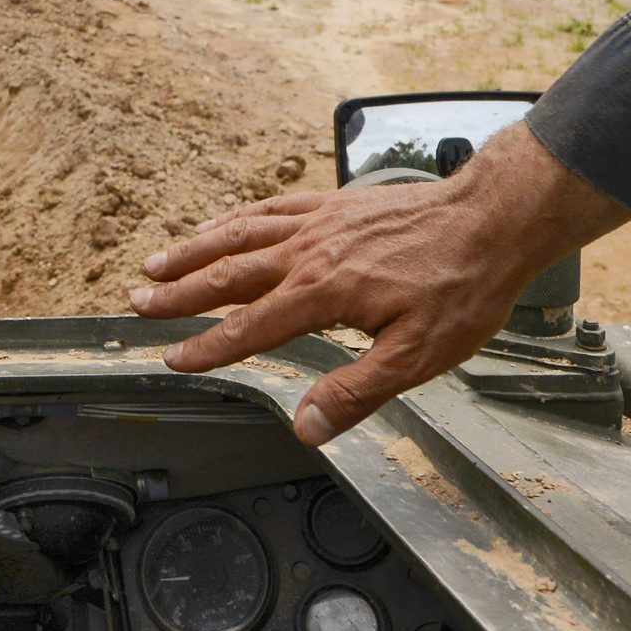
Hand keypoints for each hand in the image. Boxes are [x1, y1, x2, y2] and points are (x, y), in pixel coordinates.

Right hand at [133, 128, 630, 442]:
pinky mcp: (336, 203)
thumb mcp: (418, 357)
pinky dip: (238, 218)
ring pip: (241, 235)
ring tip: (156, 261)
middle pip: (229, 275)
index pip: (249, 328)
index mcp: (324, 294)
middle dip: (179, 292)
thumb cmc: (462, 287)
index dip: (206, 348)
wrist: (492, 217)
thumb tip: (304, 427)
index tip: (172, 359)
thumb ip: (355, 392)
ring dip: (195, 250)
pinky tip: (222, 224)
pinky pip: (272, 207)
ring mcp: (321, 222)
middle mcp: (311, 252)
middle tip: (138, 303)